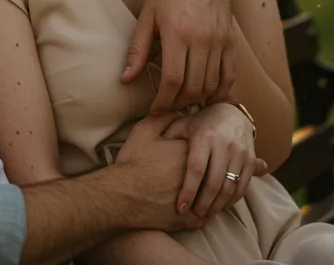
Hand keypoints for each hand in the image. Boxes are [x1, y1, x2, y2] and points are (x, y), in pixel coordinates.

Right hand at [111, 113, 203, 232]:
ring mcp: (195, 200)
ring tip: (198, 192)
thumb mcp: (144, 131)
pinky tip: (193, 210)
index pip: (205, 147)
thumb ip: (164, 118)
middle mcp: (197, 176)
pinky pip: (203, 218)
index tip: (187, 151)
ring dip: (207, 196)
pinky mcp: (188, 221)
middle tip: (198, 172)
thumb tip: (179, 112)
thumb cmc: (132, 162)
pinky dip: (201, 214)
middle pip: (211, 172)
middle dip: (206, 172)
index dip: (198, 149)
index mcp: (189, 152)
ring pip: (210, 198)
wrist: (122, 194)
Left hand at [122, 0, 235, 112]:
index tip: (155, 110)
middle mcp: (202, 39)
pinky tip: (207, 96)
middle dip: (178, 103)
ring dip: (197, 99)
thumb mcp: (146, 18)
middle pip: (193, 87)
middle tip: (166, 106)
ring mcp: (220, 40)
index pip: (172, 80)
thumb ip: (137, 51)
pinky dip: (220, 91)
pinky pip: (230, 75)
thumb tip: (125, 79)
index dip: (163, 101)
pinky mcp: (231, 41)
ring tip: (182, 101)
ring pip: (212, 85)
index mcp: (177, 33)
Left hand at [163, 103, 266, 219]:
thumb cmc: (201, 122)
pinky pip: (242, 187)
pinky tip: (219, 206)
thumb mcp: (183, 124)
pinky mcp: (250, 160)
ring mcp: (240, 153)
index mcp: (204, 136)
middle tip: (192, 216)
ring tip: (203, 215)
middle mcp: (224, 144)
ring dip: (217, 206)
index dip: (188, 190)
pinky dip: (231, 200)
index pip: (196, 168)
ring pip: (230, 188)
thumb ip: (168, 134)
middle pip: (214, 182)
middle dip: (203, 203)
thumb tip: (146, 144)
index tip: (181, 207)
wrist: (232, 114)